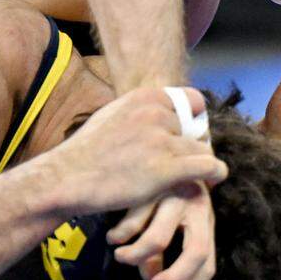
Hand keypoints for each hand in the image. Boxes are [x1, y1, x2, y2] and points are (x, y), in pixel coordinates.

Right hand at [51, 86, 225, 214]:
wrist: (66, 178)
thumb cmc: (86, 152)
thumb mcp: (113, 115)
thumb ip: (140, 113)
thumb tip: (163, 114)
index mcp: (145, 98)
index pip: (193, 100)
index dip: (194, 121)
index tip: (188, 137)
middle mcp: (156, 114)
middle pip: (197, 129)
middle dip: (193, 146)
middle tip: (184, 164)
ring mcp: (162, 141)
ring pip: (203, 149)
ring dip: (200, 164)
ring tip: (191, 178)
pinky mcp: (167, 169)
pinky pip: (208, 166)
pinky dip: (214, 174)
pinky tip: (210, 181)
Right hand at [105, 180, 215, 279]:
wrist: (162, 146)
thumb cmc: (164, 193)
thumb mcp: (170, 222)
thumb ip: (163, 252)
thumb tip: (150, 278)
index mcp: (204, 221)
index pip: (207, 264)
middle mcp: (197, 208)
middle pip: (196, 252)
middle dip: (176, 277)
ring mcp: (176, 195)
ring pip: (158, 239)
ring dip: (136, 257)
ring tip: (120, 258)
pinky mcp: (153, 183)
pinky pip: (135, 219)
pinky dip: (121, 234)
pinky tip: (113, 237)